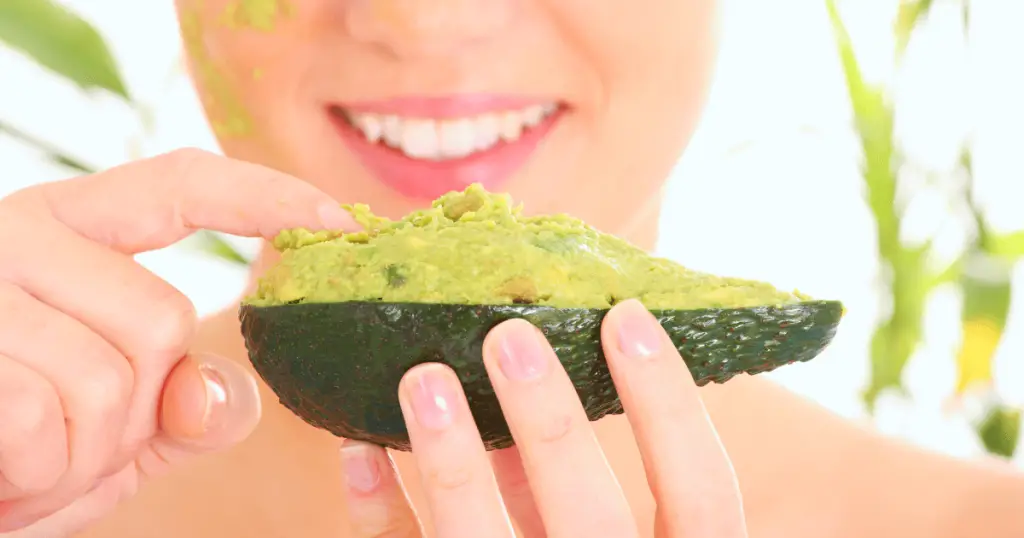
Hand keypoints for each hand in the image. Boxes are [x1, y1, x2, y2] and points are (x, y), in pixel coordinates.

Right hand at [0, 149, 354, 535]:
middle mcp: (20, 234)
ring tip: (25, 463)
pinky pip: (46, 420)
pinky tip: (3, 475)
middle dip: (131, 417)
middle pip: (161, 321)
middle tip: (63, 444)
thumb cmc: (14, 453)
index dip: (266, 196)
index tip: (342, 221)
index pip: (180, 185)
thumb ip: (182, 403)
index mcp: (70, 232)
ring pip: (109, 378)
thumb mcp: (110, 432)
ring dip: (80, 457)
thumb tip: (219, 388)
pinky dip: (38, 475)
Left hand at [340, 299, 747, 536]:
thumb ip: (600, 486)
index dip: (670, 404)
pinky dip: (380, 511)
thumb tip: (545, 363)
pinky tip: (360, 448)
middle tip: (508, 337)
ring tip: (423, 378)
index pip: (702, 495)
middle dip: (550, 424)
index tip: (626, 315)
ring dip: (453, 462)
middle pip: (591, 518)